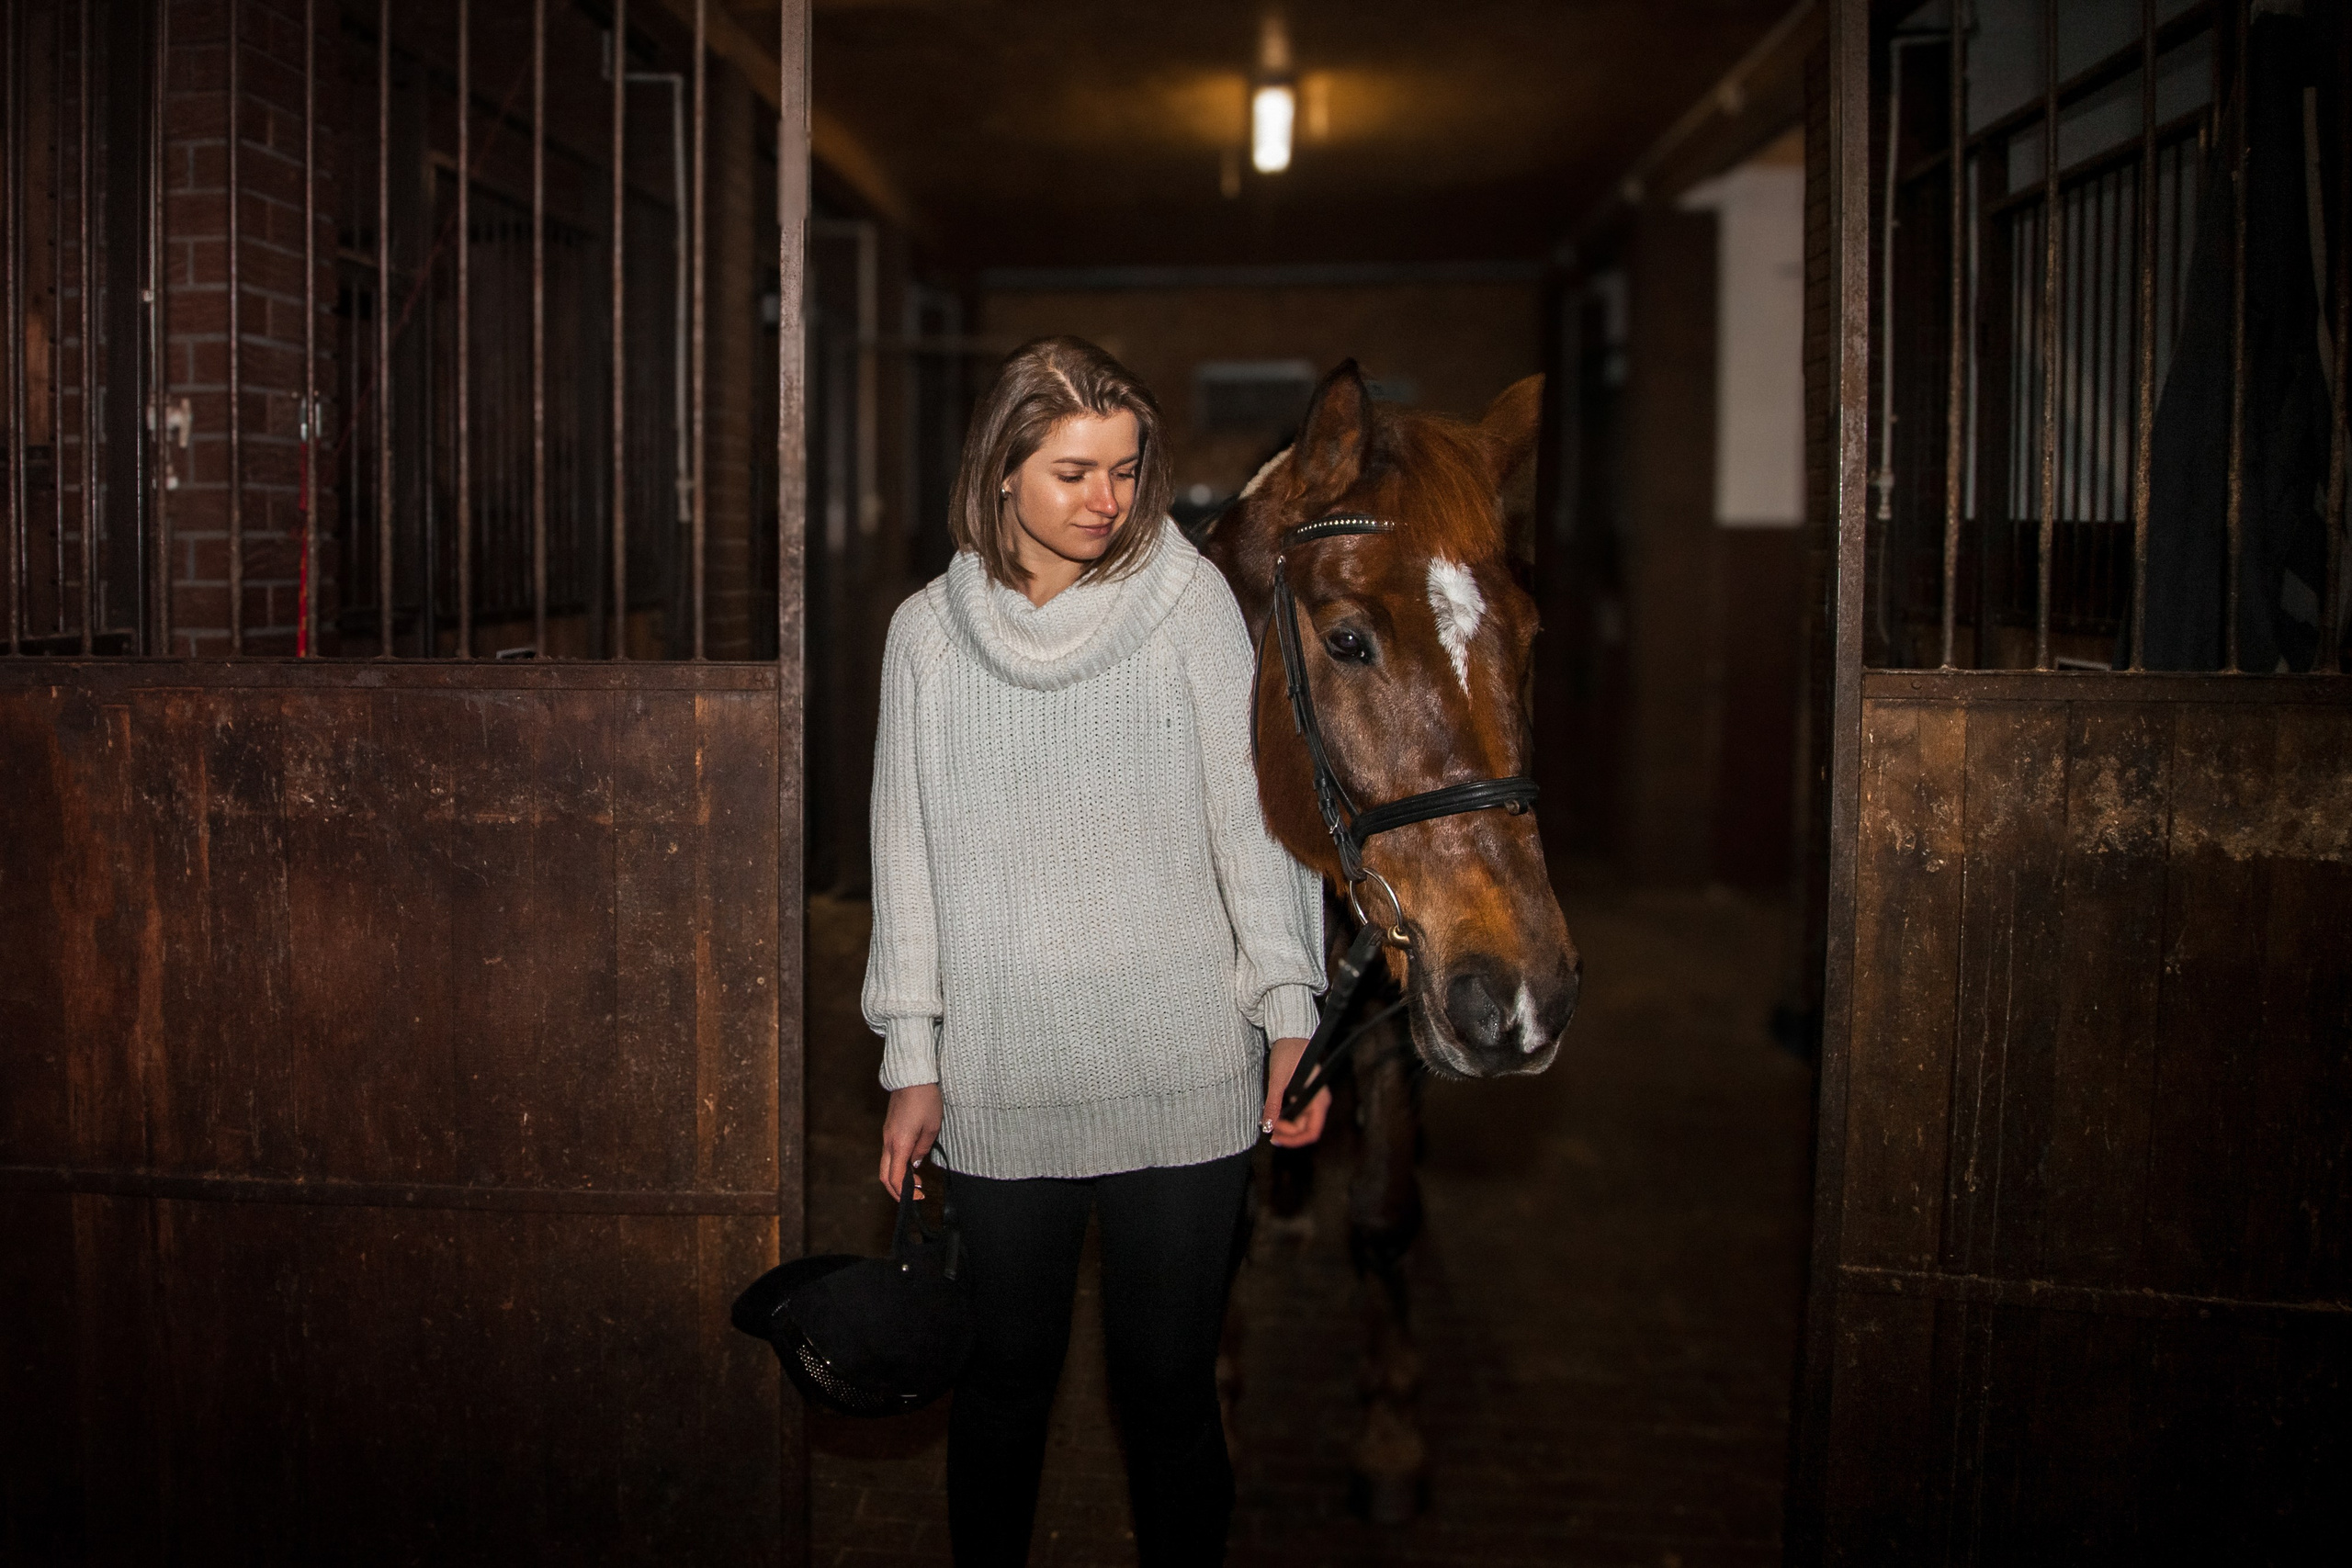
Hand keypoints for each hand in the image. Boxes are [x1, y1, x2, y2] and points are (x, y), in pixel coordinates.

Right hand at [880, 1083, 942, 1198]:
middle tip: (914, 1196)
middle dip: (897, 1191)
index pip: (895, 1177)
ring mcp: (887, 1135)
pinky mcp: (889, 1129)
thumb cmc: (925, 1100)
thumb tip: (914, 1165)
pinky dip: (897, 1165)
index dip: (905, 1192)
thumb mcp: (932, 1127)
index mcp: (900, 1144)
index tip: (919, 1196)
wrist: (912, 1077)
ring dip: (897, 1178)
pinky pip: (889, 1153)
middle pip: (884, 1175)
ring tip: (916, 1182)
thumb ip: (922, 1149)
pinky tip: (911, 1165)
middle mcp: (889, 1141)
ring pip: (885, 1164)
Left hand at [1262, 1037, 1330, 1147]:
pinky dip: (1284, 1117)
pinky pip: (1295, 1113)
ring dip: (1284, 1125)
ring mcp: (1311, 1099)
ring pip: (1299, 1123)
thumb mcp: (1278, 1080)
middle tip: (1266, 1127)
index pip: (1311, 1132)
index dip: (1294, 1139)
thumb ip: (1273, 1104)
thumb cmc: (1289, 1052)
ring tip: (1266, 1121)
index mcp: (1318, 1099)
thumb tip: (1267, 1126)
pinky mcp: (1303, 1095)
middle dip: (1286, 1132)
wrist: (1290, 1034)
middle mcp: (1318, 1102)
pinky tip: (1271, 1114)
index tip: (1275, 1136)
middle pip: (1304, 1129)